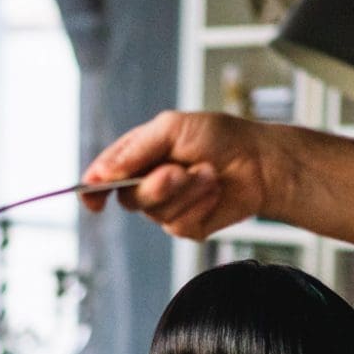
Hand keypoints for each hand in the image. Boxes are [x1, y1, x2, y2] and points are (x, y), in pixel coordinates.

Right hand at [82, 111, 277, 240]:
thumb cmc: (220, 137)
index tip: (94, 197)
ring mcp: (167, 207)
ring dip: (186, 192)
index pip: (103, 176)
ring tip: (208, 174)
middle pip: (128, 199)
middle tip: (178, 171)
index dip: (93, 189)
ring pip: (156, 213)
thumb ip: (137, 149)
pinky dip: (200, 205)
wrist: (260, 161)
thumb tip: (103, 172)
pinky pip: (179, 226)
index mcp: (138, 157)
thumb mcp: (173, 127)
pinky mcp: (186, 226)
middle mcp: (148, 184)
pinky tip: (214, 191)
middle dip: (155, 186)